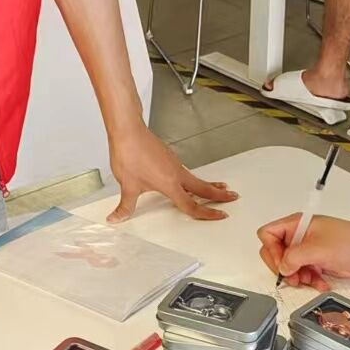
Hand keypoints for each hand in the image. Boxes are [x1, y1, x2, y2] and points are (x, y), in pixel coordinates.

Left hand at [108, 126, 236, 220]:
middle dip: (220, 194)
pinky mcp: (169, 157)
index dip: (207, 213)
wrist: (128, 131)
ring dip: (209, 185)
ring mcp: (174, 164)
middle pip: (203, 188)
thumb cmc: (129, 154)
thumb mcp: (127, 185)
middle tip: (232, 197)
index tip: (220, 215)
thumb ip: (125, 206)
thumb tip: (117, 218)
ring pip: (196, 178)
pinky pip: (186, 171)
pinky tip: (188, 179)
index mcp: (170, 184)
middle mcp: (176, 174)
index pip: (191, 205)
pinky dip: (194, 178)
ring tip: (219, 188)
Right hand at [257, 213, 349, 289]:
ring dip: (298, 277)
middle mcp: (300, 236)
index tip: (283, 263)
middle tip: (293, 276)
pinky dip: (310, 280)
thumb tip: (282, 267)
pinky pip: (303, 273)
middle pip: (276, 253)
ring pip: (289, 267)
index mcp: (297, 224)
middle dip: (284, 268)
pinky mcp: (316, 260)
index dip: (272, 250)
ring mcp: (308, 249)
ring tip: (310, 279)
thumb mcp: (317, 248)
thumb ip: (294, 257)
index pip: (268, 234)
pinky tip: (320, 281)